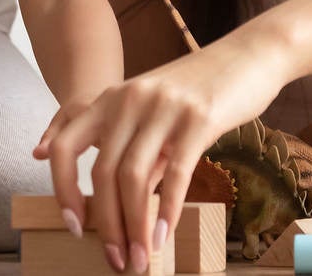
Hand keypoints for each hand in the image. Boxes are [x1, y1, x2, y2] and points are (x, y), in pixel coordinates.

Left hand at [33, 37, 287, 273]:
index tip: (74, 225)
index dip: (63, 190)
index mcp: (112, 98)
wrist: (249, 55)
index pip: (66, 147)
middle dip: (106, 224)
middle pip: (102, 172)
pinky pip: (175, 171)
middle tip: (116, 259)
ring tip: (141, 258)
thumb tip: (118, 206)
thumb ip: (134, 149)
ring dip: (134, 226)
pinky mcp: (199, 117)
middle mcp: (130, 99)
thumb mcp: (155, 112)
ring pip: (134, 176)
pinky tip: (165, 234)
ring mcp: (164, 106)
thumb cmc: (201, 90)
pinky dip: (167, 210)